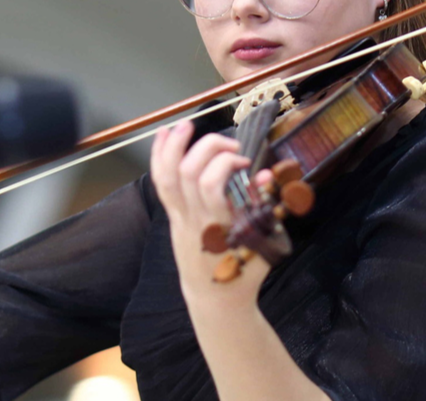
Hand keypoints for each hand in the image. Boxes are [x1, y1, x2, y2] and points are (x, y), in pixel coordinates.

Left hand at [150, 120, 271, 310]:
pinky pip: (161, 184)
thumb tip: (263, 173)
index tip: (245, 162)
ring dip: (174, 146)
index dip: (226, 163)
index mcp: (219, 228)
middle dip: (208, 148)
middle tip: (231, 146)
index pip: (210, 186)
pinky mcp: (172, 218)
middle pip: (188, 174)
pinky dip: (160, 157)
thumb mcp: (265, 242)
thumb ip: (264, 207)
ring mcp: (179, 219)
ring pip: (167, 177)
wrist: (216, 300)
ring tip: (186, 125)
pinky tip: (164, 136)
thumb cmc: (245, 271)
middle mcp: (194, 221)